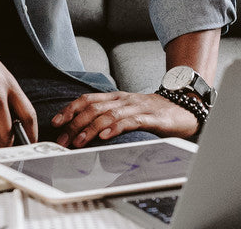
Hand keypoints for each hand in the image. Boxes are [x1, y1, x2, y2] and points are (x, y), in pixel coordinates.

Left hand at [51, 91, 197, 146]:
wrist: (184, 107)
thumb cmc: (153, 112)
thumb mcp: (127, 111)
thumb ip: (109, 117)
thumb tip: (84, 131)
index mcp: (115, 98)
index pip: (87, 100)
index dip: (70, 109)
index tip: (55, 122)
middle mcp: (123, 100)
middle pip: (93, 108)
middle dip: (74, 123)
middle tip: (62, 139)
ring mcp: (136, 107)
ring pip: (107, 115)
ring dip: (90, 128)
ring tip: (78, 141)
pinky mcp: (150, 117)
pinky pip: (129, 121)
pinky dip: (114, 128)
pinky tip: (104, 136)